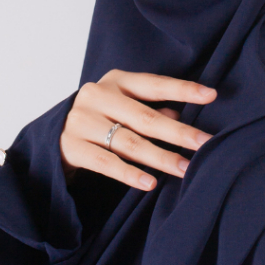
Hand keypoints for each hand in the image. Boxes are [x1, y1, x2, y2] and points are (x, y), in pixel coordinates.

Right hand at [60, 70, 215, 188]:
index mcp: (116, 80)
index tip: (211, 95)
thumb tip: (180, 116)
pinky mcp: (71, 146)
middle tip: (206, 144)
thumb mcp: (124, 106)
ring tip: (185, 169)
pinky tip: (151, 183)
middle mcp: (97, 96)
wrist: (53, 134)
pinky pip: (106, 163)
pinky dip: (130, 174)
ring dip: (161, 158)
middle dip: (180, 133)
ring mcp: (82, 121)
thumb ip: (151, 110)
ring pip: (129, 143)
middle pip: (146, 118)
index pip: (155, 85)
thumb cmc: (101, 117)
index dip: (183, 89)